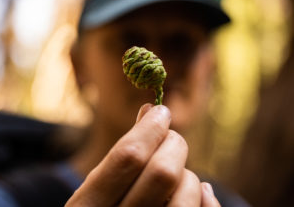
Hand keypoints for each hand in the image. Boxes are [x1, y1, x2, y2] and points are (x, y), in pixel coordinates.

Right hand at [65, 104, 220, 206]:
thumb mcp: (100, 186)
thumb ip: (124, 151)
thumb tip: (151, 110)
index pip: (128, 156)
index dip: (150, 127)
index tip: (161, 111)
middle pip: (164, 170)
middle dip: (173, 143)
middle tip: (170, 139)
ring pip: (188, 191)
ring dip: (187, 173)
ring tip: (175, 175)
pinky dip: (205, 195)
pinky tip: (198, 191)